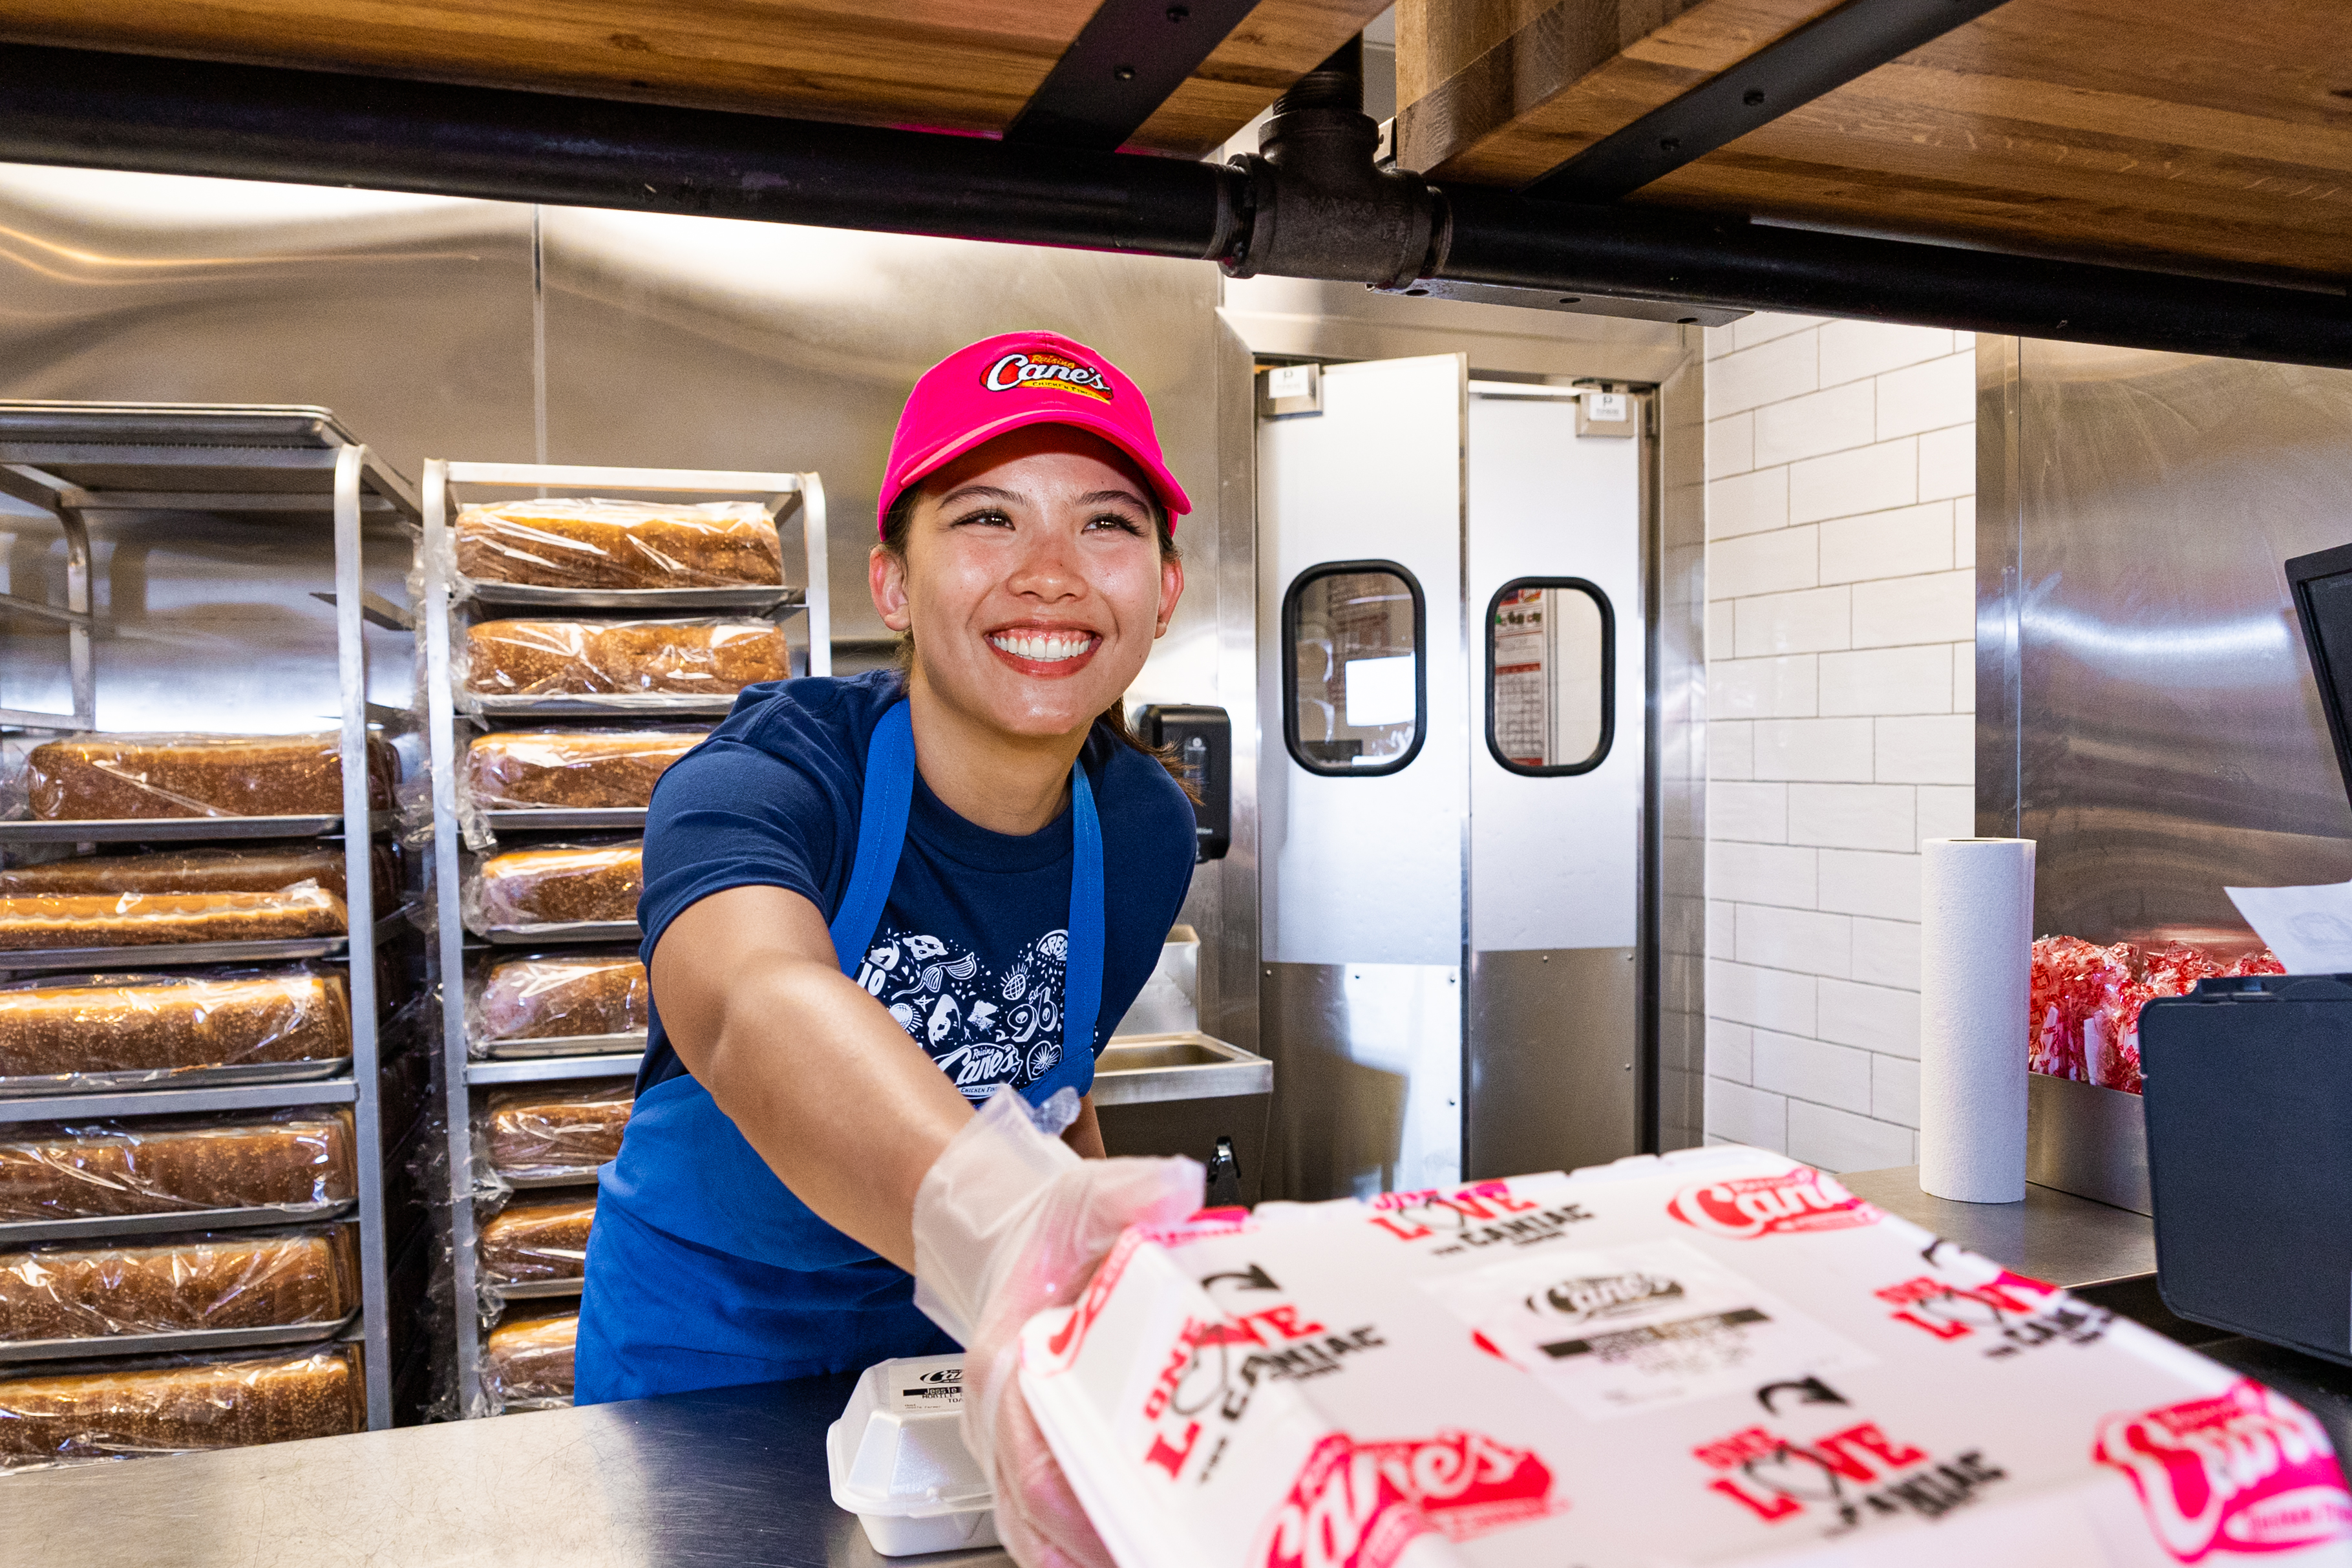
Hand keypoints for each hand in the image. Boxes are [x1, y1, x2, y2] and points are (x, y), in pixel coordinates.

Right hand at [912, 1087, 1202, 1566]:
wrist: (1029, 1253)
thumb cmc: (1052, 1241)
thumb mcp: (1085, 1200)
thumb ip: (1128, 1192)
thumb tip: (1178, 1187)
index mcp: (1006, 1368)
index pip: (1032, 1459)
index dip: (1077, 1509)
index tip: (1122, 1537)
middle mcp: (1003, 1424)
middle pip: (1044, 1517)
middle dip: (1103, 1550)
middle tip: (1172, 1555)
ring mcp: (1020, 1452)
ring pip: (1048, 1535)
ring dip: (1104, 1556)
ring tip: (1174, 1558)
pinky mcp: (1047, 1466)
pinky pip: (1062, 1530)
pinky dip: (1101, 1550)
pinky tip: (1153, 1552)